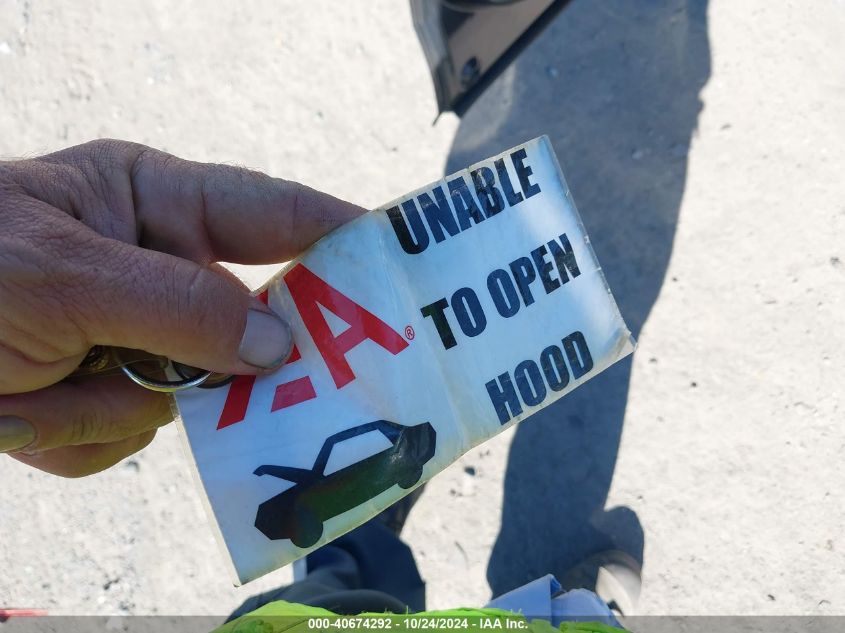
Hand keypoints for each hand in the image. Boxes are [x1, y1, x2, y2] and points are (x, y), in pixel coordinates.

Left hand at [0, 139, 362, 475]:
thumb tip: (281, 346)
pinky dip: (74, 432)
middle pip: (245, 323)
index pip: (272, 214)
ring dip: (110, 401)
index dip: (340, 233)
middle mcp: (155, 271)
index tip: (400, 261)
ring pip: (185, 396)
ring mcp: (132, 339)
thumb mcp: (65, 274)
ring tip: (35, 383)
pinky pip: (129, 436)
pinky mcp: (104, 396)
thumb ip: (180, 306)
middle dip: (228, 359)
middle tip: (251, 381)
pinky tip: (18, 408)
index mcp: (153, 205)